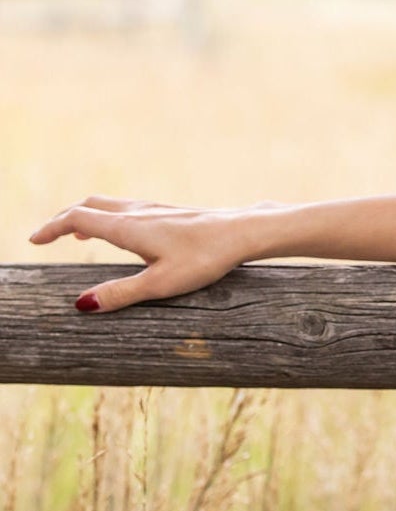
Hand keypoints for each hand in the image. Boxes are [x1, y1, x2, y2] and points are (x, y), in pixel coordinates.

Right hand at [26, 196, 281, 312]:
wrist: (245, 232)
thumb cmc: (206, 258)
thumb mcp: (161, 283)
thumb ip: (121, 294)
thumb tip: (81, 305)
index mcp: (128, 227)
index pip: (77, 219)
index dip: (51, 229)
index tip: (33, 241)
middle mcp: (137, 213)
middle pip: (88, 206)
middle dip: (63, 219)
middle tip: (45, 236)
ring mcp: (155, 209)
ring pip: (109, 205)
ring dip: (86, 216)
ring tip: (74, 235)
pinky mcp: (171, 212)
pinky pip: (128, 208)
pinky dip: (109, 216)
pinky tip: (120, 231)